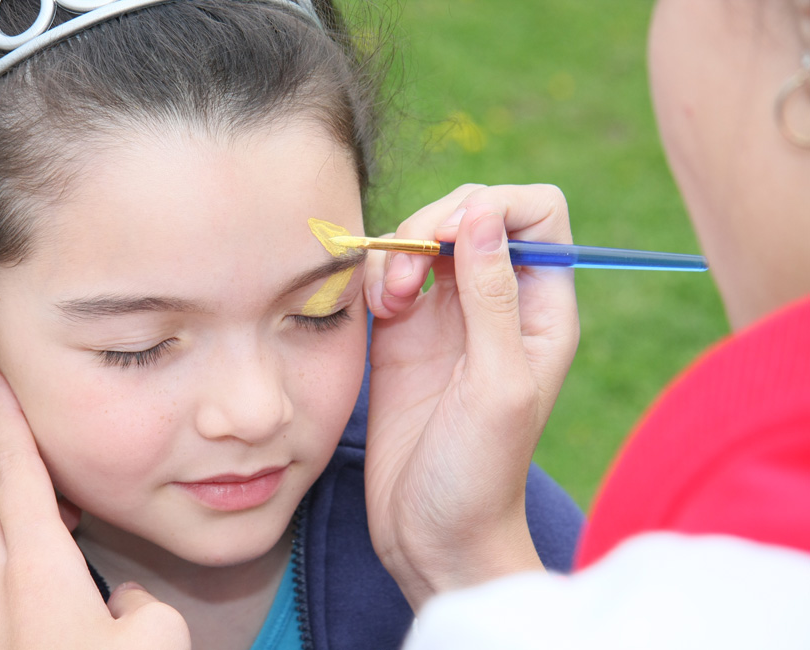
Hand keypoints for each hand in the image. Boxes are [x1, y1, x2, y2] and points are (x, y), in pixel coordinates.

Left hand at [0, 372, 190, 649]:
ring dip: (1, 497)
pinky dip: (10, 539)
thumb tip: (122, 598)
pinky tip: (47, 554)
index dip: (7, 423)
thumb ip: (140, 599)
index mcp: (39, 574)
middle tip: (10, 418)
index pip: (17, 477)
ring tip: (43, 483)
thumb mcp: (158, 635)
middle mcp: (0, 592)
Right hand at [363, 184, 579, 609]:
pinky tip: (377, 311)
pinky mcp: (405, 331)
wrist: (432, 530)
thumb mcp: (495, 383)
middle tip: (410, 279)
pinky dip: (379, 277)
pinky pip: (391, 272)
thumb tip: (483, 214)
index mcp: (543, 309)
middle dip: (435, 226)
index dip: (494, 208)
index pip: (538, 212)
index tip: (451, 239)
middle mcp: (499, 302)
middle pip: (474, 213)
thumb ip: (491, 296)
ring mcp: (449, 314)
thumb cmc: (479, 472)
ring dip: (401, 253)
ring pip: (426, 237)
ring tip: (390, 306)